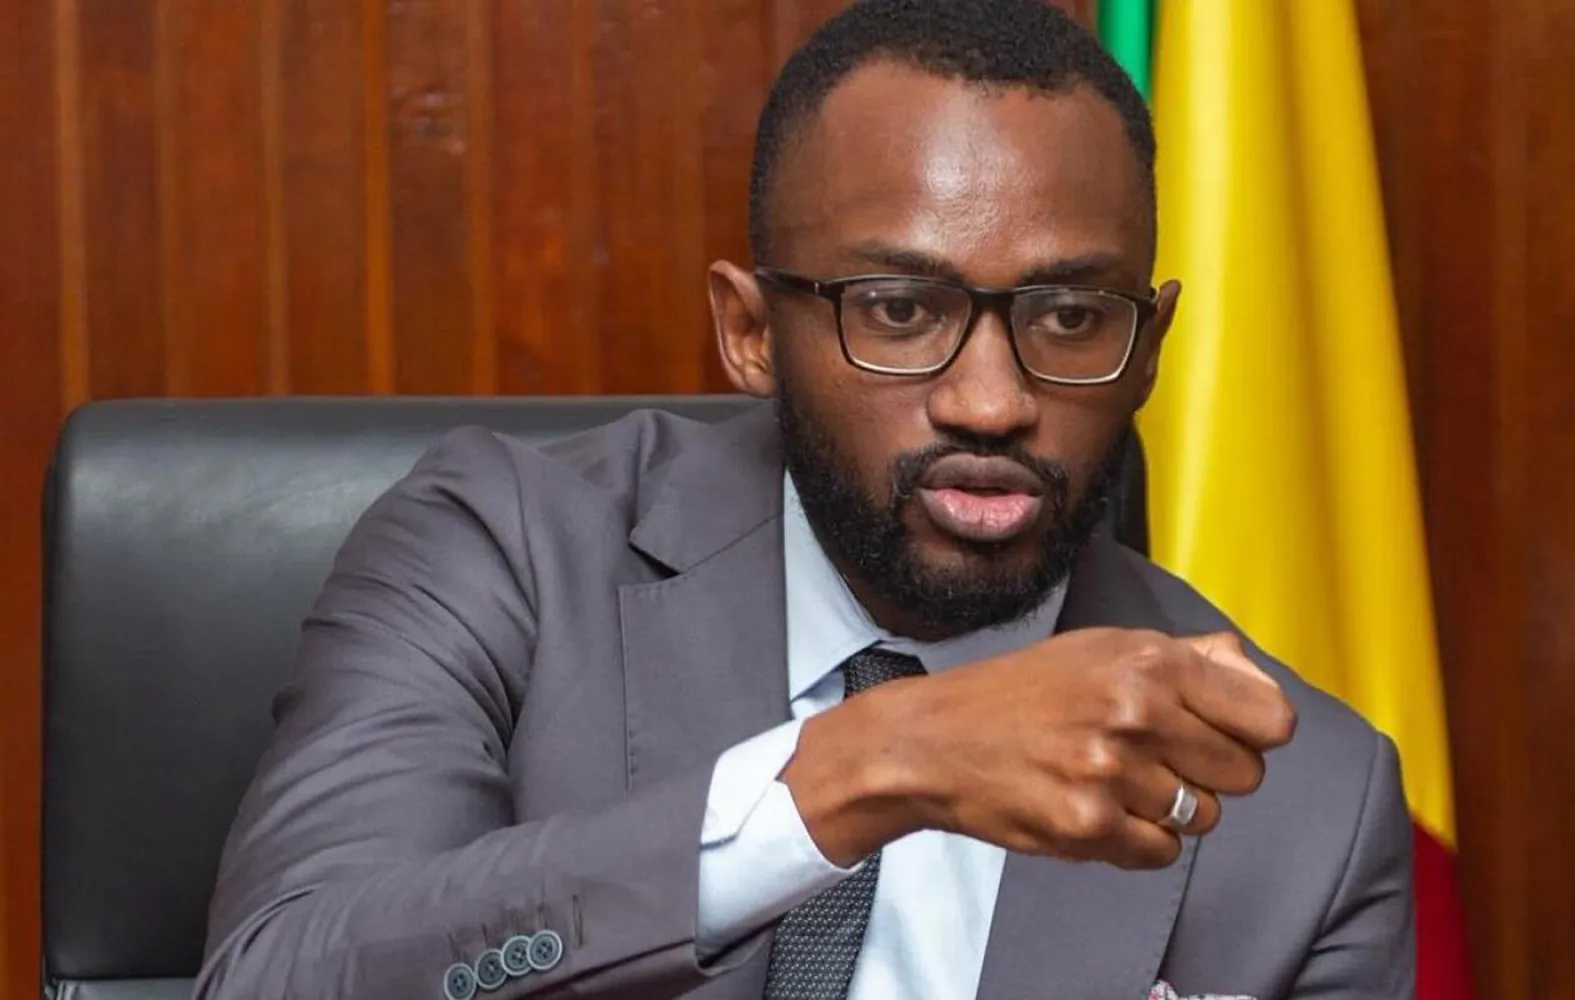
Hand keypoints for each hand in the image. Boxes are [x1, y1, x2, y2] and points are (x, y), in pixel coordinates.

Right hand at [781, 628, 1296, 868]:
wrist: (934, 741)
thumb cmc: (1018, 693)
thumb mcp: (1102, 648)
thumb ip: (1187, 657)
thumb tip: (1252, 672)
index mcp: (1150, 661)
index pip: (1270, 718)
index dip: (1252, 732)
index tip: (1224, 733)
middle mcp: (1137, 712)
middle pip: (1245, 774)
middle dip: (1208, 772)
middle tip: (1155, 758)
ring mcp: (1113, 772)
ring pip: (1203, 817)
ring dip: (1169, 808)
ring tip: (1115, 781)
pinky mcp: (1089, 825)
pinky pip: (1162, 852)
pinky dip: (1137, 840)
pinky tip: (1097, 808)